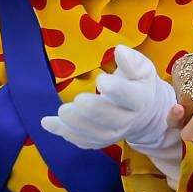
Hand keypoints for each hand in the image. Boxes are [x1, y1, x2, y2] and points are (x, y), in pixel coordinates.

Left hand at [42, 46, 183, 185]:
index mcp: (140, 99)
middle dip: (93, 111)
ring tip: (62, 111)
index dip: (117, 89)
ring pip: (95, 135)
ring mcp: (113, 134)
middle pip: (112, 120)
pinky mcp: (99, 141)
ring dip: (76, 125)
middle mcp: (128, 120)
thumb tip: (120, 50)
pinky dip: (64, 133)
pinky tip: (48, 123)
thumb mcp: (142, 69)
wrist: (144, 113)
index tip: (102, 79)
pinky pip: (82, 141)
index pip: (131, 97)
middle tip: (77, 101)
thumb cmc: (138, 84)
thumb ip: (132, 60)